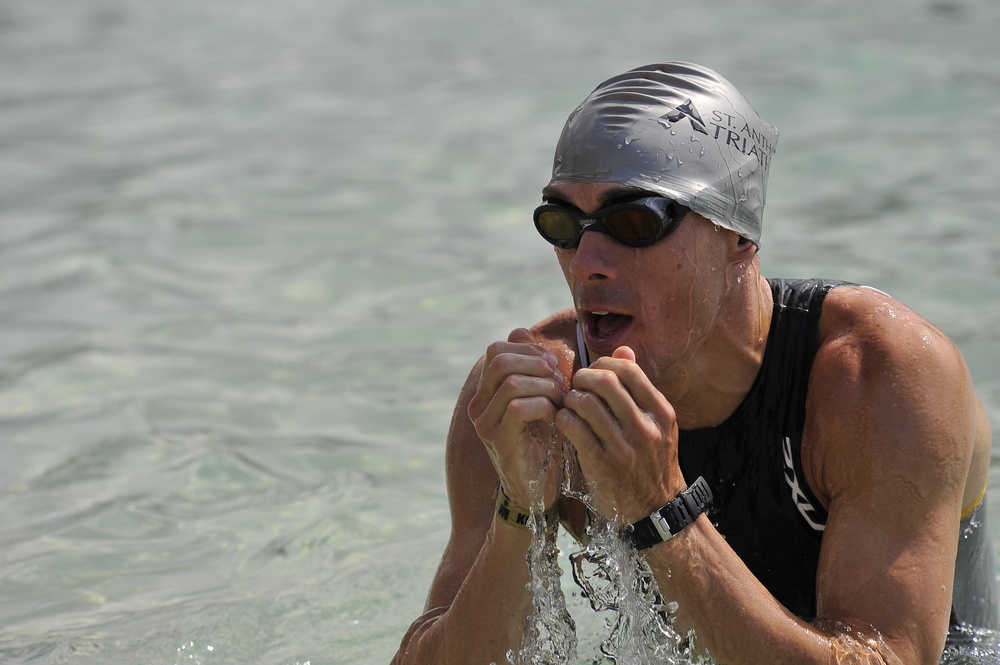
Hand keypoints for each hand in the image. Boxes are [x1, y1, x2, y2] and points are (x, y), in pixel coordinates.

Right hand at [468, 328, 567, 510]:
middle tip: (559, 379)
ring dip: (544, 385)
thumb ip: (532, 366)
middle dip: (536, 362)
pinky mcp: (498, 440)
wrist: (536, 490)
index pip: (497, 348)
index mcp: (486, 390)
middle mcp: (478, 403)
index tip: (553, 365)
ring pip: (511, 381)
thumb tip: (522, 332)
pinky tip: (556, 416)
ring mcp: (485, 422)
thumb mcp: (541, 398)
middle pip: (499, 358)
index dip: (529, 349)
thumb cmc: (543, 442)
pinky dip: (544, 405)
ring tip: (562, 397)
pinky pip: (518, 407)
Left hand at [555, 346, 684, 522]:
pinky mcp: (601, 464)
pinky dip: (563, 418)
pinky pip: (573, 428)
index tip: (593, 372)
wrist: (655, 509)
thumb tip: (623, 350)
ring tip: (568, 404)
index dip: (603, 363)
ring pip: (586, 403)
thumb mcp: (656, 424)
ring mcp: (624, 448)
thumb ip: (638, 388)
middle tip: (575, 385)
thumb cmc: (651, 460)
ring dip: (570, 398)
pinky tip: (563, 421)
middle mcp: (645, 428)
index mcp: (661, 412)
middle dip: (582, 377)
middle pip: (605, 381)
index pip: (628, 369)